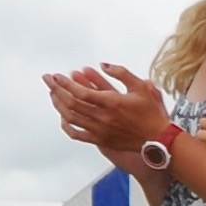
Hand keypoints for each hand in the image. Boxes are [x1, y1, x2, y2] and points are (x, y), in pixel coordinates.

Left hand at [45, 63, 169, 153]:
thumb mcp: (141, 87)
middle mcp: (103, 118)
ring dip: (58, 104)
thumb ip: (121, 73)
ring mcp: (100, 130)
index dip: (66, 83)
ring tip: (52, 93)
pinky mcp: (100, 140)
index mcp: (112, 103)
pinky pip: (76, 134)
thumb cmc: (150, 113)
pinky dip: (66, 125)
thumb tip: (103, 65)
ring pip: (70, 117)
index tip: (57, 75)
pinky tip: (62, 116)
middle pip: (71, 103)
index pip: (81, 92)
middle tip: (48, 80)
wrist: (158, 139)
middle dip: (56, 89)